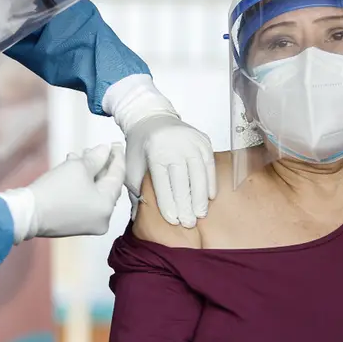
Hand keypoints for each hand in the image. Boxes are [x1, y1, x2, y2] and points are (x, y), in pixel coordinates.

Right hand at [0, 143, 124, 241]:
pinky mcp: (75, 224)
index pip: (118, 177)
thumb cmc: (55, 190)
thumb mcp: (78, 167)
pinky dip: (81, 185)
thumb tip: (105, 150)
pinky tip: (72, 169)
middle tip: (96, 148)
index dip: (117, 158)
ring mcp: (89, 223)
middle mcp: (102, 218)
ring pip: (94, 192)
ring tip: (78, 156)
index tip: (117, 144)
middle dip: (100, 164)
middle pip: (106, 185)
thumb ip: (96, 157)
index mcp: (107, 206)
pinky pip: (85, 200)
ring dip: (88, 173)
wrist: (28, 213)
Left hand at [103, 75, 215, 227]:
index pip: (163, 182)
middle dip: (186, 204)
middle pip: (182, 179)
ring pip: (199, 173)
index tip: (173, 221)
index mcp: (154, 151)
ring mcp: (191, 141)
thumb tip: (138, 216)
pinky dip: (210, 181)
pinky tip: (210, 197)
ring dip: (200, 196)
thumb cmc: (140, 147)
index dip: (168, 203)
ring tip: (200, 214)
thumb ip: (136, 191)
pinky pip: (209, 164)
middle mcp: (174, 144)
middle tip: (189, 223)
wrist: (151, 118)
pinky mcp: (203, 140)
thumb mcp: (131, 167)